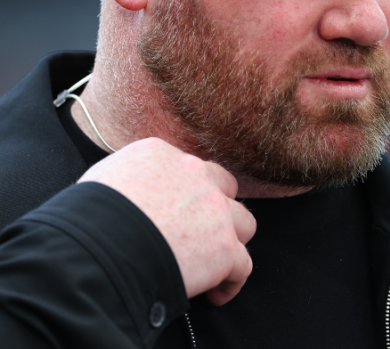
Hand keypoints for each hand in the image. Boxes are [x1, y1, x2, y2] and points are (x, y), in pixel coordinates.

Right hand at [78, 138, 255, 305]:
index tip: (176, 211)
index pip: (186, 169)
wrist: (98, 247)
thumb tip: (127, 197)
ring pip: (243, 224)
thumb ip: (127, 180)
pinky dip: (231, 281)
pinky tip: (216, 293)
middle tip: (199, 232)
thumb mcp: (102, 180)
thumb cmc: (86, 218)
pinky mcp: (225, 249)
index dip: (185, 192)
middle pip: (223, 188)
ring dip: (230, 242)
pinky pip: (242, 266)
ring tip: (212, 263)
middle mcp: (197, 176)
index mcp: (162, 156)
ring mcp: (217, 212)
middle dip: (216, 208)